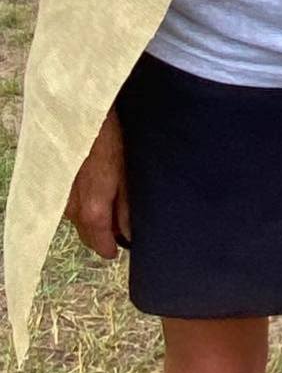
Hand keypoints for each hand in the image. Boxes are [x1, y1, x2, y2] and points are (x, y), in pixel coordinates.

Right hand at [63, 107, 129, 258]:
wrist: (86, 122)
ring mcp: (64, 199)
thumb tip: (130, 234)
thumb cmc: (112, 146)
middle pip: (87, 236)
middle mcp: (73, 210)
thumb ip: (127, 210)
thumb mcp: (127, 179)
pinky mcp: (59, 188)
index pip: (99, 244)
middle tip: (119, 233)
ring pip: (78, 222)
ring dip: (93, 223)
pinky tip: (98, 199)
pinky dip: (84, 210)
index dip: (111, 249)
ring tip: (112, 214)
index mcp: (93, 211)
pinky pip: (72, 208)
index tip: (120, 250)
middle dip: (102, 239)